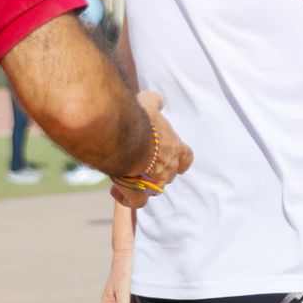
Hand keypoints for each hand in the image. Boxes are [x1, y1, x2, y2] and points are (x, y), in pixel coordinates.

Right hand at [112, 92, 192, 208]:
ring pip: (152, 188)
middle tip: (139, 161)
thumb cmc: (139, 120)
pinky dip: (127, 198)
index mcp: (175, 148)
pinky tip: (116, 190)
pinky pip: (135, 202)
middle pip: (167, 173)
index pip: (186, 157)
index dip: (178, 157)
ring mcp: (155, 183)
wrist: (125, 140)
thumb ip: (156, 101)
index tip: (169, 154)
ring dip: (141, 182)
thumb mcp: (149, 102)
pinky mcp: (138, 194)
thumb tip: (160, 100)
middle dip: (155, 169)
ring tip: (124, 175)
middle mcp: (169, 168)